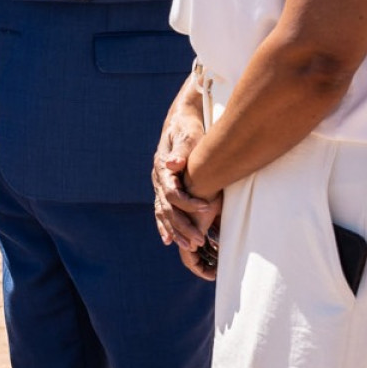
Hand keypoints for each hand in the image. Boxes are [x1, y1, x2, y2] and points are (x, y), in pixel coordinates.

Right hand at [154, 113, 221, 280]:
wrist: (181, 120)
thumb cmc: (188, 127)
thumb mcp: (187, 135)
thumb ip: (180, 150)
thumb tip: (173, 164)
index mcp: (162, 167)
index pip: (172, 192)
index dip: (189, 203)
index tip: (208, 208)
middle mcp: (158, 178)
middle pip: (167, 208)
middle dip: (182, 226)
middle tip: (199, 241)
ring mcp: (159, 184)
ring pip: (163, 212)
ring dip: (175, 231)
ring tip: (190, 246)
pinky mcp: (164, 188)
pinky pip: (161, 210)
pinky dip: (164, 225)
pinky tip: (168, 240)